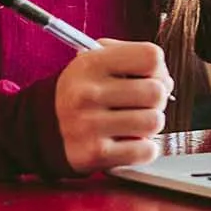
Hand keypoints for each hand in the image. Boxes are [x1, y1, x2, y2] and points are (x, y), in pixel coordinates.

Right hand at [54, 39, 173, 174]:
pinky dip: (144, 148)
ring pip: (154, 122)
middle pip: (157, 92)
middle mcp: (87, 92)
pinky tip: (128, 141)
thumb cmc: (82, 91)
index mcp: (90, 63)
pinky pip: (145, 150)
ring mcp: (90, 125)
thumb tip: (166, 80)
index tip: (149, 77)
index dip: (158, 69)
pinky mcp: (95, 153)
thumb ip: (131, 58)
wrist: (44, 126)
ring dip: (149, 125)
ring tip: (132, 122)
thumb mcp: (94, 60)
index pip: (150, 56)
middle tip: (140, 103)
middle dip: (156, 99)